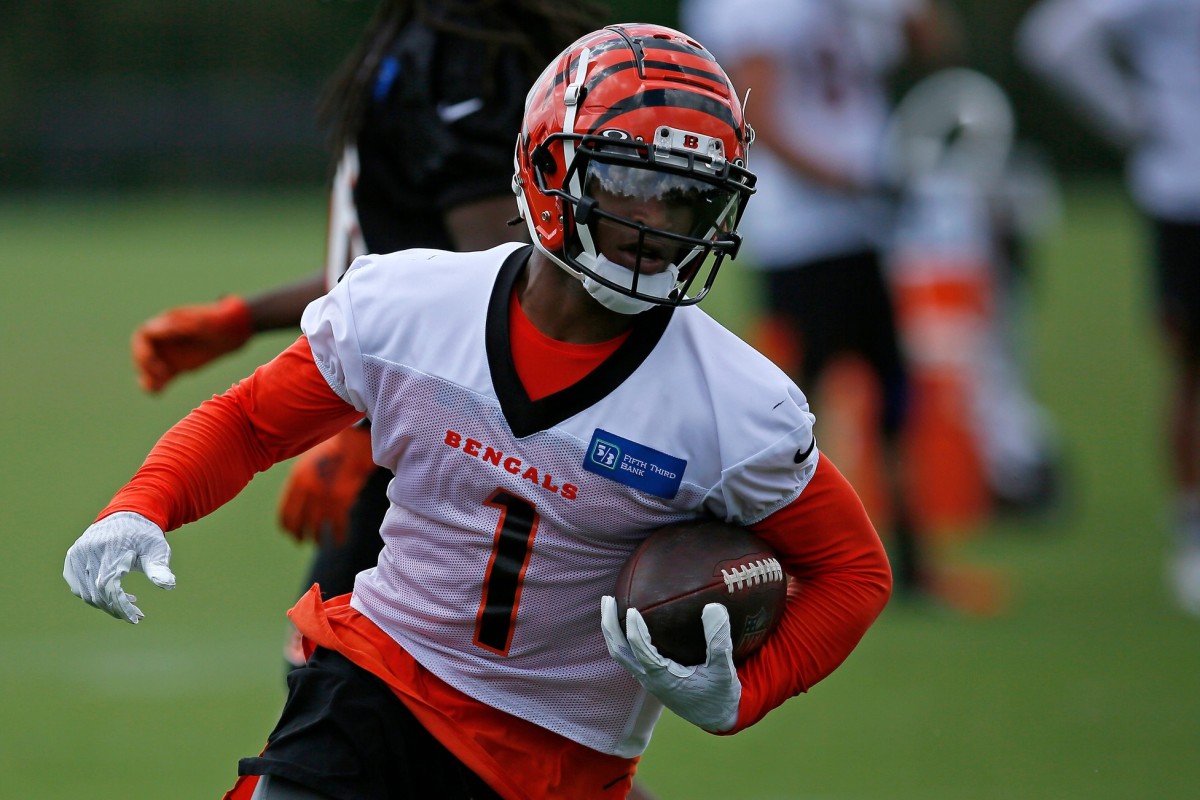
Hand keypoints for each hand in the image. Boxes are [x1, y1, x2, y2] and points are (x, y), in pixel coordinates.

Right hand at [63, 512, 175, 623]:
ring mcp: (77, 555)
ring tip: (127, 604)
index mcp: (111, 550)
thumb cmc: (145, 535)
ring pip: (86, 592)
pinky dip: (93, 596)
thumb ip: (159, 567)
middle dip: (116, 608)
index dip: (121, 606)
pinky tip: (111, 595)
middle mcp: (89, 552)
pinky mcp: (72, 558)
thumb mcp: (157, 548)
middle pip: (97, 592)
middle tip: (136, 615)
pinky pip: (78, 586)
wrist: (127, 516)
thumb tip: (169, 585)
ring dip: (105, 604)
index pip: (109, 587)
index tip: (136, 619)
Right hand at [131, 295, 253, 392]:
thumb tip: (175, 327)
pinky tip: (158, 392)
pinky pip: (159, 378)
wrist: (227, 334)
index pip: (145, 335)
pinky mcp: (173, 367)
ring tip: (158, 386)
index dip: (146, 347)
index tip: (156, 357)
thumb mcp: (205, 322)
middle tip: (161, 373)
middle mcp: (161, 339)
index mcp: (165, 324)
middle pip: (141, 352)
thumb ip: (191, 324)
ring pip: (148, 367)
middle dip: (145, 363)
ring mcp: (166, 353)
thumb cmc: (216, 323)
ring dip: (148, 376)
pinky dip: (156, 386)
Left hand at [277, 425, 374, 543]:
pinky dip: (339, 535)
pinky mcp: (342, 500)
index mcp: (296, 480)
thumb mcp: (308, 463)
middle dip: (299, 535)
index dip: (287, 526)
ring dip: (317, 538)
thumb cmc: (333, 450)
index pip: (285, 512)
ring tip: (318, 543)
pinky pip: (338, 524)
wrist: (355, 442)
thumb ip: (302, 482)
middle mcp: (308, 490)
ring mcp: (324, 496)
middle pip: (299, 523)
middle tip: (301, 541)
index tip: (289, 533)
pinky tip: (339, 541)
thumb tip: (300, 503)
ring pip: (317, 527)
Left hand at [600, 595, 741, 732]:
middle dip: (609, 626)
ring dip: (611, 631)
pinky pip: (628, 655)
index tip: (632, 609)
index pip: (640, 651)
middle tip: (608, 599)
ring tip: (609, 605)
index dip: (634, 630)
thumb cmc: (720, 694)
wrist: (717, 718)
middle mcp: (650, 679)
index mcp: (664, 678)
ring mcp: (647, 679)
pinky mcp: (650, 677)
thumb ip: (719, 640)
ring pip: (620, 654)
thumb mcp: (724, 669)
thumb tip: (713, 606)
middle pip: (619, 651)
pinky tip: (627, 622)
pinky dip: (622, 638)